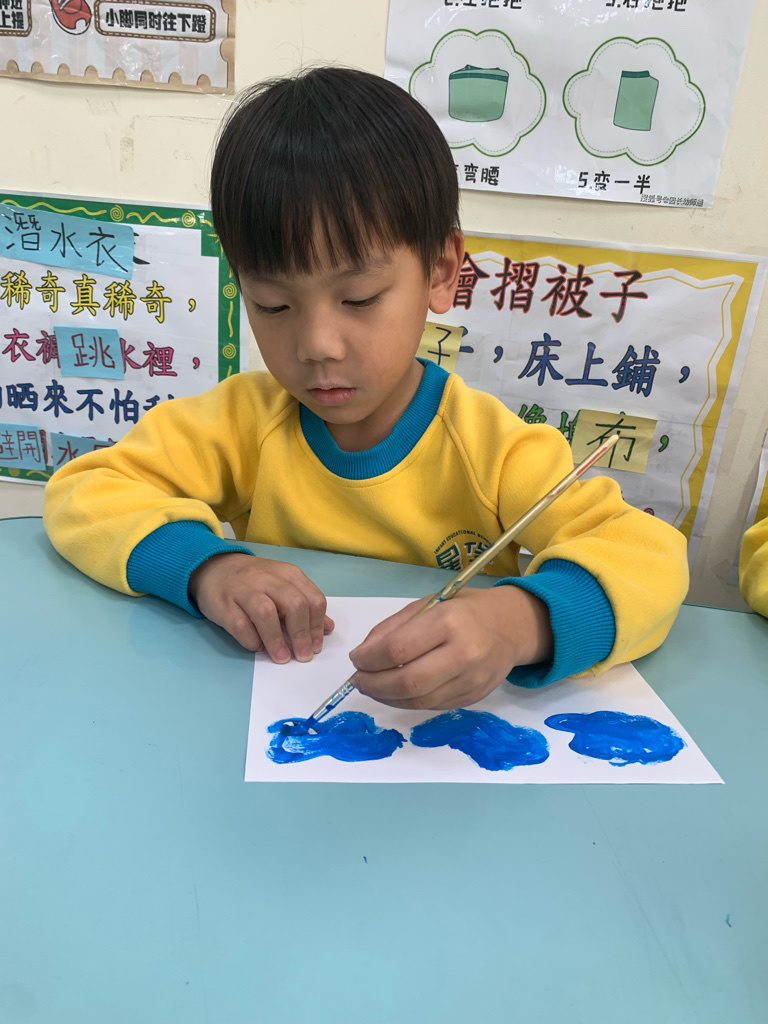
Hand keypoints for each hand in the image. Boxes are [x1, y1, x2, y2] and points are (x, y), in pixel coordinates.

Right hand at [189, 553, 333, 661]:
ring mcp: (244, 590)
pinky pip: (240, 625)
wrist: (214, 567)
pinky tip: (258, 648)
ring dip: (277, 639)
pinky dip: (252, 640)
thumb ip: (306, 604)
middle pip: (294, 604)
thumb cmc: (254, 581)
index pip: (313, 599)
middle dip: (302, 634)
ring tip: (282, 658)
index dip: (317, 626)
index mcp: (288, 574)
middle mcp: (267, 579)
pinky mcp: (223, 605)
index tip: (317, 646)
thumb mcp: (283, 584)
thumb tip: (328, 628)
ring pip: (266, 613)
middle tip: (303, 655)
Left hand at [349, 586, 552, 709]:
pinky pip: (431, 706)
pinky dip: (407, 702)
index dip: (369, 659)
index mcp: (449, 621)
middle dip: (374, 684)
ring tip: (372, 687)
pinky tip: (395, 692)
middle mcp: (463, 653)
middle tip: (359, 680)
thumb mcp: (429, 603)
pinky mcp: (473, 698)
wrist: (511, 627)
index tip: (357, 659)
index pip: (398, 649)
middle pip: (407, 682)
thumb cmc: (465, 609)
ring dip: (387, 697)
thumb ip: (394, 627)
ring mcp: (471, 680)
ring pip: (418, 701)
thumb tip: (364, 654)